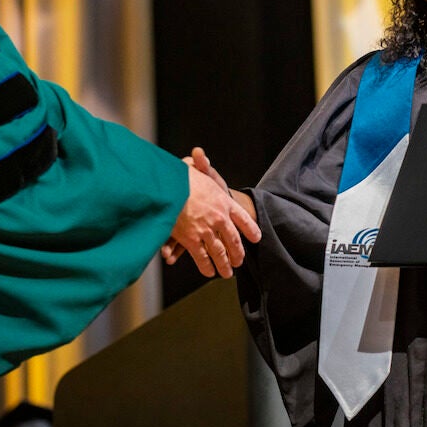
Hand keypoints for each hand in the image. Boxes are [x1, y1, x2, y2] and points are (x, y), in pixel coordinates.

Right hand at [161, 153, 260, 277]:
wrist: (170, 187)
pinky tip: (209, 271)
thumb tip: (197, 153)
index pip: (243, 218)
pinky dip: (206, 266)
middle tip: (239, 261)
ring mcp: (207, 230)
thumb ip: (199, 164)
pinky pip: (202, 257)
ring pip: (220, 252)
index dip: (250, 229)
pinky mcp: (192, 240)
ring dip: (224, 264)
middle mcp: (219, 217)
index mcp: (224, 201)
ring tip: (228, 272)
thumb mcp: (194, 167)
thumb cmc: (180, 176)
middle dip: (237, 253)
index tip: (256, 237)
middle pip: (234, 240)